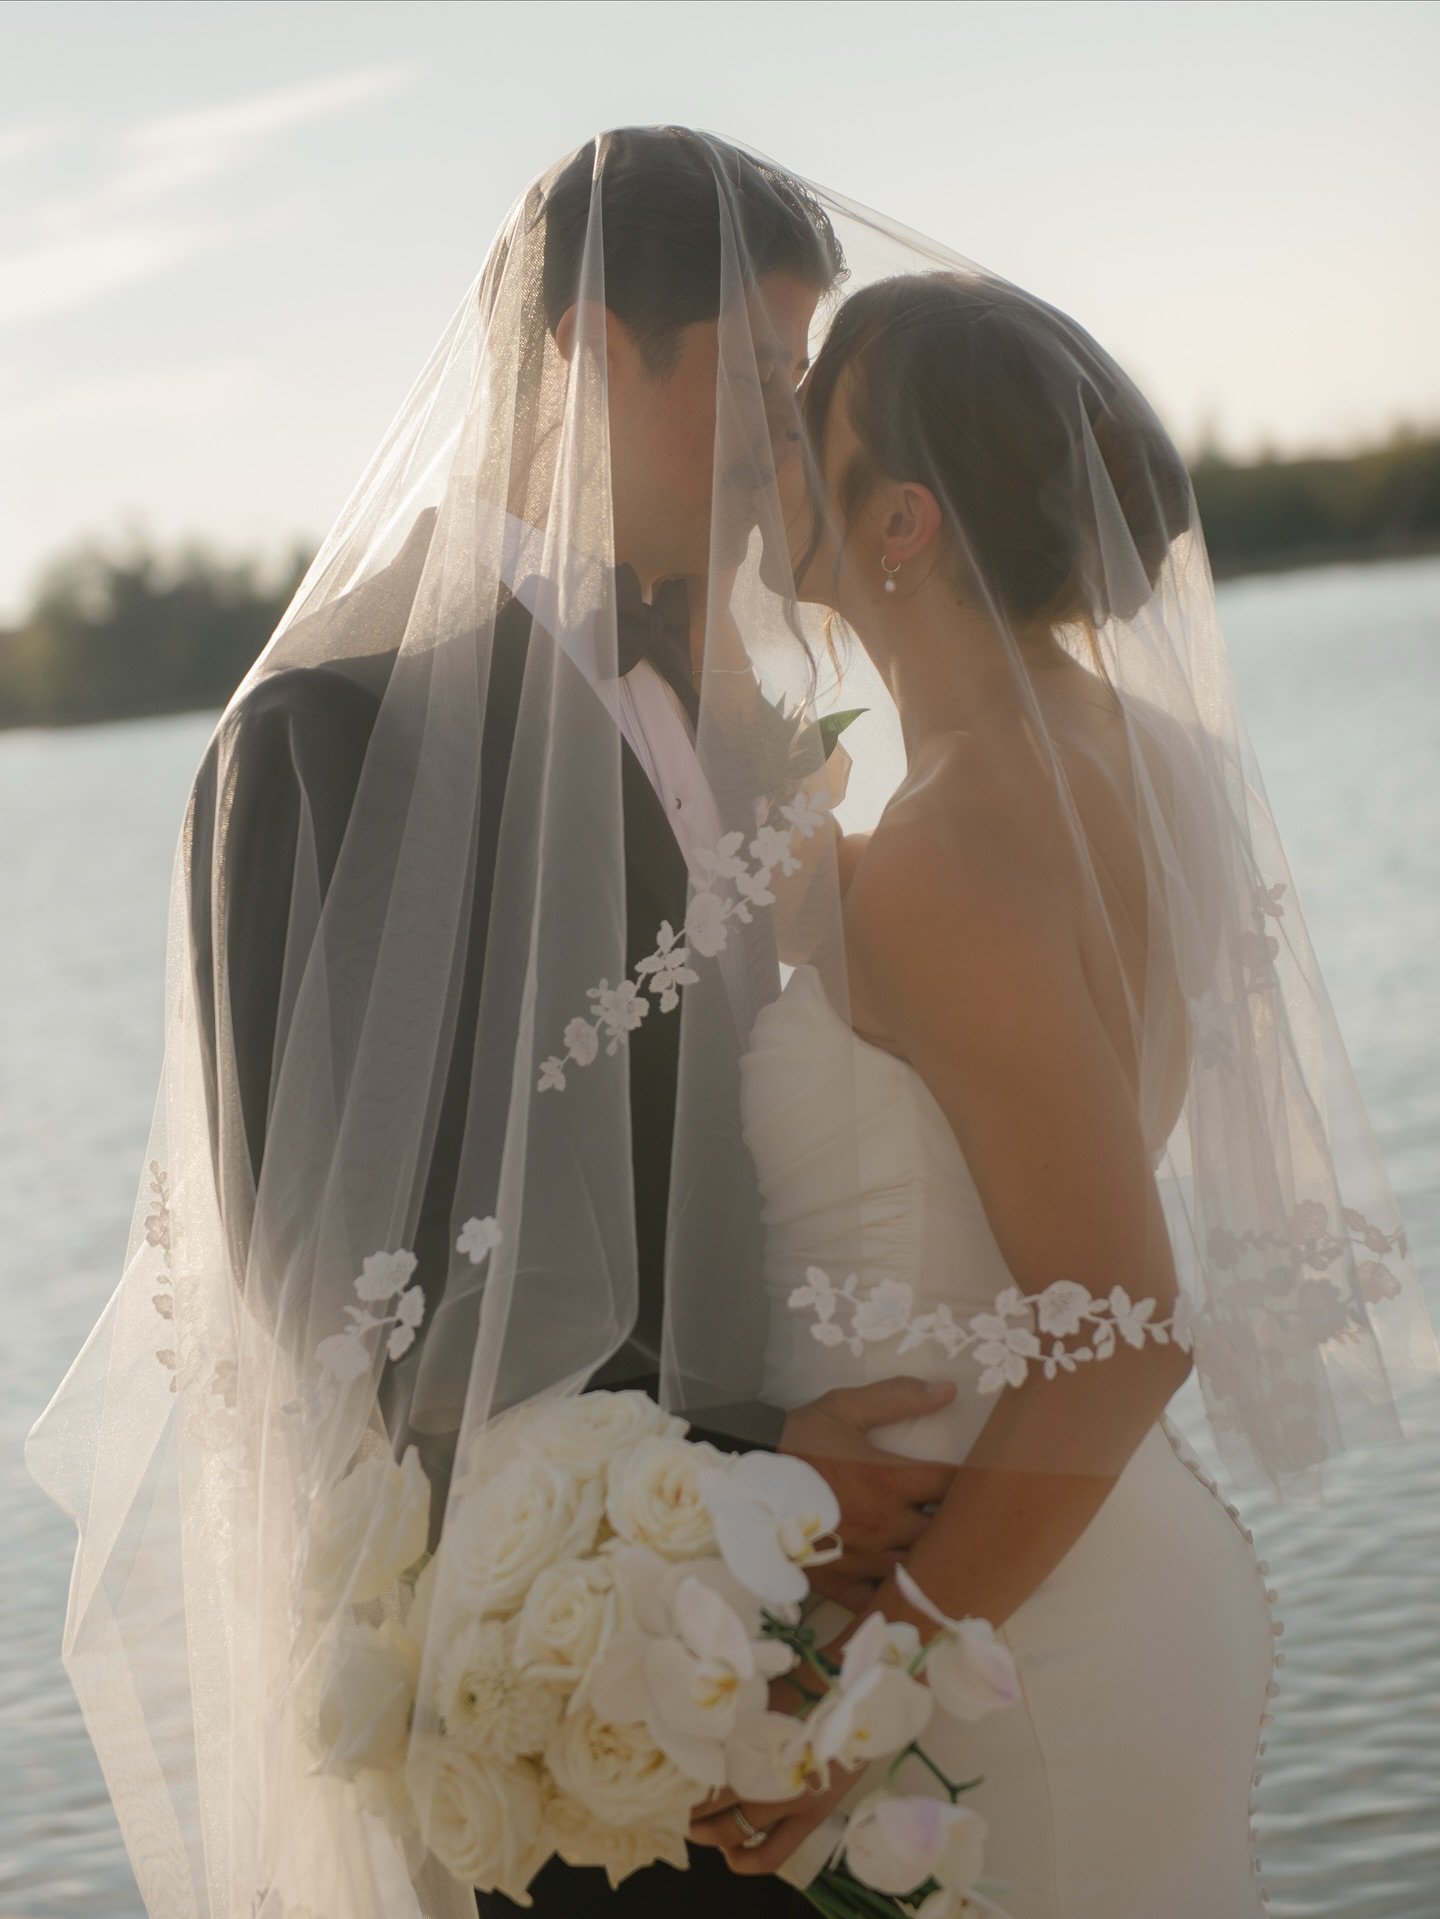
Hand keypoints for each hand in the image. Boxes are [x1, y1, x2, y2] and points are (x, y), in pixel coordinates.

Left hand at [687, 1673, 866, 1876]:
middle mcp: (770, 1776)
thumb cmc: (808, 1683)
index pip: (706, 1774)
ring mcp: (792, 1802)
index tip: (667, 1780)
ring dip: (710, 1835)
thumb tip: (697, 1723)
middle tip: (673, 1809)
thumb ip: (734, 1712)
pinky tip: (731, 1853)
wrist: (859, 1696)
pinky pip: (771, 1854)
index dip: (683, 1784)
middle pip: (714, 1804)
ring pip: (737, 1835)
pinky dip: (746, 1858)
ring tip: (695, 1830)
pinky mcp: (810, 1818)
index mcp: (756, 1740)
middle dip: (690, 1812)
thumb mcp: (764, 1691)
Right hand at [780, 1377, 957, 1611]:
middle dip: (958, 1527)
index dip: (973, 1484)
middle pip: (946, 1534)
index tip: (980, 1482)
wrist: (742, 1475)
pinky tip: (905, 1589)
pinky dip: (897, 1599)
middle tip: (967, 1521)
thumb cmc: (798, 1439)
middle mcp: (883, 1524)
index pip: (954, 1485)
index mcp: (889, 1479)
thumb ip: (898, 1398)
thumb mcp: (844, 1408)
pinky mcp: (839, 1583)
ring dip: (933, 1562)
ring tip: (942, 1556)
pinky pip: (882, 1603)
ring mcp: (863, 1558)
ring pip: (920, 1572)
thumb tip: (950, 1390)